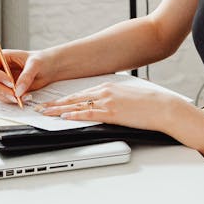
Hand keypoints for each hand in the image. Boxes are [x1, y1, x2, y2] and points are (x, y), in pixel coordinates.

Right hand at [0, 49, 52, 102]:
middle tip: (14, 92)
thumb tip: (18, 90)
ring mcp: (2, 82)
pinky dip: (13, 100)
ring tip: (22, 96)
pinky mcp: (8, 91)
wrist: (50, 69)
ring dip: (7, 96)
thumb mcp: (35, 64)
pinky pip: (4, 99)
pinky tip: (25, 97)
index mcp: (2, 58)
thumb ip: (26, 75)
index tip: (10, 81)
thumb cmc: (42, 60)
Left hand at [33, 79, 188, 134]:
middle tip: (40, 106)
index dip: (65, 98)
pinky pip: (89, 114)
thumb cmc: (150, 103)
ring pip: (77, 105)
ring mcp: (108, 102)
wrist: (163, 106)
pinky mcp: (112, 112)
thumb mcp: (128, 96)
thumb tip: (106, 105)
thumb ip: (114, 98)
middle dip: (55, 103)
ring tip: (45, 113)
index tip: (53, 101)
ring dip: (59, 110)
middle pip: (74, 97)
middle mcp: (105, 91)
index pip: (81, 92)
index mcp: (109, 86)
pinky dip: (75, 115)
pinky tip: (65, 117)